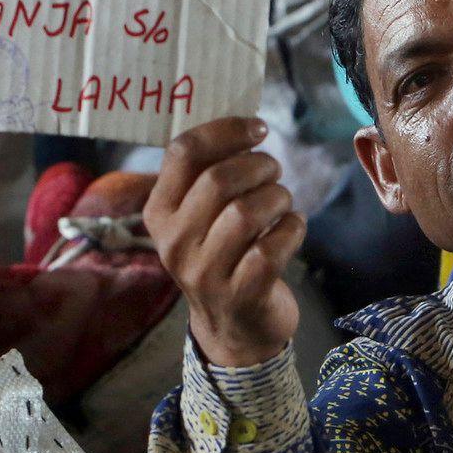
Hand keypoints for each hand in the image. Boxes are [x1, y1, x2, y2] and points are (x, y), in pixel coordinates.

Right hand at [148, 118, 305, 367]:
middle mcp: (174, 243)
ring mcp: (205, 273)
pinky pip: (273, 246)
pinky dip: (293, 228)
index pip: (183, 152)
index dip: (226, 131)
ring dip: (278, 197)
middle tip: (274, 172)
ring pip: (247, 212)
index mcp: (159, 213)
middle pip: (219, 180)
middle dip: (260, 166)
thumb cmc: (223, 254)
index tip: (258, 128)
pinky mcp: (241, 294)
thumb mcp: (198, 217)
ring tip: (282, 202)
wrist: (233, 328)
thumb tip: (244, 124)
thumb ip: (207, 174)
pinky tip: (291, 228)